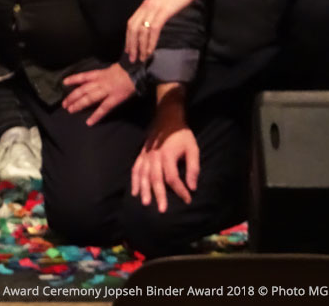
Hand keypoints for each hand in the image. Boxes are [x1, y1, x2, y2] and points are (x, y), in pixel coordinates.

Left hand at [62, 62, 134, 125]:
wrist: (138, 71)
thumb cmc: (128, 69)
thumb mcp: (113, 68)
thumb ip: (104, 74)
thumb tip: (99, 77)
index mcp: (100, 74)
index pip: (83, 76)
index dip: (73, 79)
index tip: (64, 82)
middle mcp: (100, 82)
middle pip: (83, 89)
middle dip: (72, 97)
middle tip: (64, 104)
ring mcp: (107, 91)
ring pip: (89, 98)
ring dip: (79, 105)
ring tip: (70, 110)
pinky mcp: (115, 99)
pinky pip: (104, 108)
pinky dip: (96, 116)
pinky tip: (89, 122)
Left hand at [126, 0, 203, 62]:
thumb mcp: (164, 2)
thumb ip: (158, 11)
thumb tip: (155, 23)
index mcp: (145, 4)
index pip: (131, 22)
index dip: (128, 37)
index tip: (128, 48)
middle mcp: (146, 6)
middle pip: (132, 28)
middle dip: (131, 44)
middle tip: (132, 58)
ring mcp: (154, 8)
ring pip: (141, 30)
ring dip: (140, 46)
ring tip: (141, 58)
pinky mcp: (163, 11)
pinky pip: (153, 29)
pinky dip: (150, 42)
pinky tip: (150, 51)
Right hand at [131, 92, 198, 211]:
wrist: (167, 118)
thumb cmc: (182, 135)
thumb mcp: (193, 149)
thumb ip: (193, 168)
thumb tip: (192, 187)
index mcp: (167, 155)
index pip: (172, 178)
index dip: (180, 191)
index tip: (188, 200)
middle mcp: (154, 157)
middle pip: (155, 179)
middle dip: (159, 195)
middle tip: (162, 210)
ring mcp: (145, 155)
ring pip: (143, 175)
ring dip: (144, 190)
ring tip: (145, 203)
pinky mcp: (141, 154)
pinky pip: (135, 169)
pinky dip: (134, 180)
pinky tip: (135, 192)